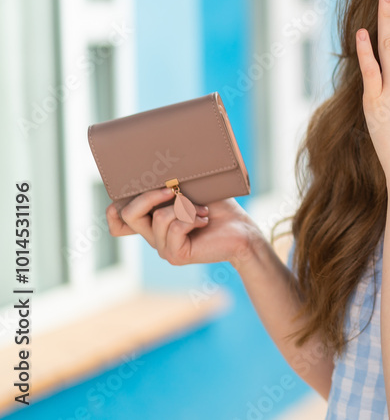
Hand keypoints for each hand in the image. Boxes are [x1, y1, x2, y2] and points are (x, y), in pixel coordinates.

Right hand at [106, 188, 260, 268]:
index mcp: (152, 220)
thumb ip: (169, 184)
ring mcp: (163, 247)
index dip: (116, 205)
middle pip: (128, 214)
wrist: (241, 229)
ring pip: (159, 218)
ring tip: (203, 210)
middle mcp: (153, 235)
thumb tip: (154, 166)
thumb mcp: (191, 189)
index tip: (140, 188)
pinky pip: (174, 229)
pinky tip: (204, 221)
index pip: (117, 220)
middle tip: (174, 190)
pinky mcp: (176, 255)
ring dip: (185, 208)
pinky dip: (192, 219)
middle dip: (149, 196)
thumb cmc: (219, 207)